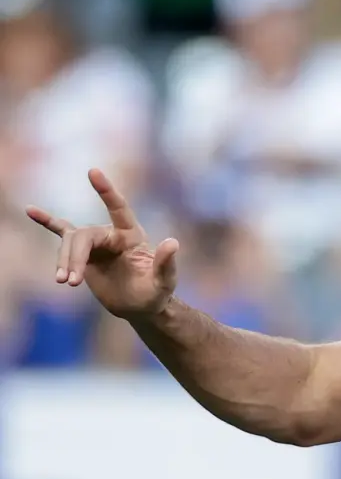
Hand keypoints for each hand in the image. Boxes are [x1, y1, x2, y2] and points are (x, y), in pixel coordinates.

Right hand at [25, 169, 179, 319]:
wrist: (139, 306)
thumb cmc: (155, 293)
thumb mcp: (164, 282)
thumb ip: (166, 264)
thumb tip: (172, 242)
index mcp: (132, 235)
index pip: (118, 208)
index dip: (106, 191)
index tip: (93, 172)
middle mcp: (112, 234)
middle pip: (84, 236)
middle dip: (75, 258)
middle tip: (71, 283)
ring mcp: (96, 242)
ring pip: (70, 243)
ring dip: (64, 262)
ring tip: (64, 282)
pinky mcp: (83, 252)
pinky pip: (63, 232)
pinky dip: (47, 221)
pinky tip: (30, 210)